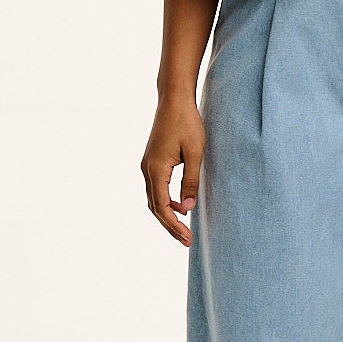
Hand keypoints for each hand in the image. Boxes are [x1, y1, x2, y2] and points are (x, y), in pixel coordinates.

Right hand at [141, 96, 206, 246]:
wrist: (173, 101)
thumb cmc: (187, 123)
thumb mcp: (195, 153)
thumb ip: (190, 181)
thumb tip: (188, 208)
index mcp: (156, 169)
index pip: (162, 207)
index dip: (174, 225)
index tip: (187, 238)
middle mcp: (147, 169)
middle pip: (155, 207)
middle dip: (170, 226)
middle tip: (186, 240)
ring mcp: (147, 165)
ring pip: (154, 199)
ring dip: (168, 214)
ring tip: (185, 228)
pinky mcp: (152, 161)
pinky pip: (156, 188)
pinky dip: (166, 201)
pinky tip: (182, 205)